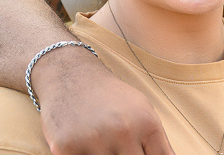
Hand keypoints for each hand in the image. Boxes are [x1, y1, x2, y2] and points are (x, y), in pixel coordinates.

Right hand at [33, 47, 175, 154]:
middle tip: (119, 149)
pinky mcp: (66, 148)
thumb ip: (157, 142)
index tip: (141, 154)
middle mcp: (123, 131)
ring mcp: (94, 141)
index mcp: (146, 123)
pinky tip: (84, 148)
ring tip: (103, 145)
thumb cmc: (111, 98)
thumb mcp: (142, 110)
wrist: (72, 77)